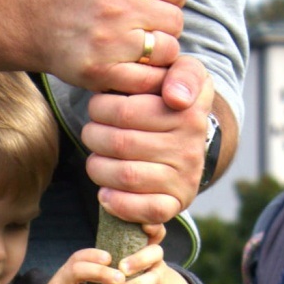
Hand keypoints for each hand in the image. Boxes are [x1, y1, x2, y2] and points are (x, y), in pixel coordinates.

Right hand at [39, 0, 184, 91]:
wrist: (32, 20)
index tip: (152, 1)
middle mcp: (117, 8)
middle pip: (175, 21)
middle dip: (166, 24)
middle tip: (147, 26)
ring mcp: (110, 44)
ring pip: (166, 51)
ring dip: (160, 51)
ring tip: (143, 47)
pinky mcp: (101, 72)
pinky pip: (146, 80)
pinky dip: (148, 77)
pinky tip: (137, 67)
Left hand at [82, 57, 214, 223]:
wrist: (192, 140)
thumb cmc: (173, 100)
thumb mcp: (185, 74)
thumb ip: (183, 73)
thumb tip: (176, 98)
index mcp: (189, 113)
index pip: (126, 112)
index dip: (101, 109)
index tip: (99, 106)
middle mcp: (190, 147)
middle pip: (121, 144)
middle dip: (94, 136)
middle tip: (91, 132)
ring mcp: (185, 178)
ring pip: (126, 175)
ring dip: (98, 167)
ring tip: (95, 158)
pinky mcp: (176, 203)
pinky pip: (147, 210)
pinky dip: (118, 203)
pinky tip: (105, 193)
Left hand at [106, 228, 197, 283]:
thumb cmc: (135, 272)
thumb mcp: (130, 258)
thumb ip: (118, 246)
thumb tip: (98, 222)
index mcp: (145, 247)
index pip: (154, 231)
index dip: (152, 228)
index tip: (144, 227)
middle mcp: (155, 261)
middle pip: (154, 253)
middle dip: (138, 259)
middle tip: (122, 268)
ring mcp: (158, 280)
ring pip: (152, 279)